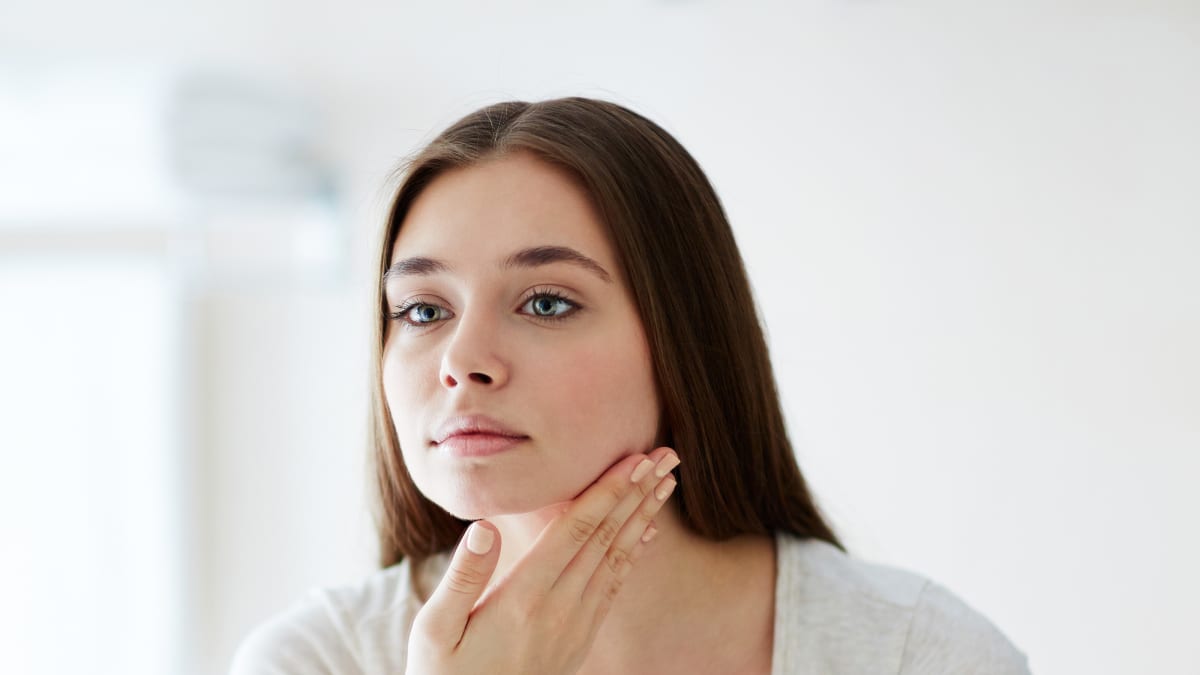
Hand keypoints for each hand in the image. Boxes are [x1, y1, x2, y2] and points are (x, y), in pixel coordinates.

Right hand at [404, 446, 680, 674]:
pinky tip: (646, 534)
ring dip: (643, 517)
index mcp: (524, 598)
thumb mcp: (435, 630)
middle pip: (607, 538)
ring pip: (617, 559)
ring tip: (666, 483)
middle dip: (638, 493)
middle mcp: (558, 609)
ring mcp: (574, 626)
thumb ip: (463, 576)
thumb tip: (486, 526)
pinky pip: (613, 588)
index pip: (575, 532)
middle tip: (667, 455)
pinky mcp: (579, 638)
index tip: (634, 459)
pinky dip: (633, 555)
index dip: (607, 492)